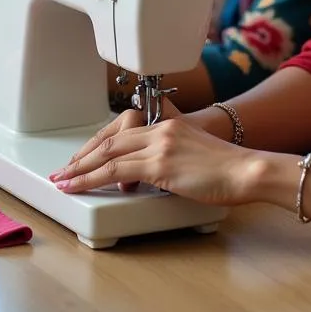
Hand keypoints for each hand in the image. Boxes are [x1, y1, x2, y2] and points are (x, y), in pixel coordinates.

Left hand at [49, 111, 263, 206]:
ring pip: (108, 155)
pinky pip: (116, 171)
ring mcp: (159, 146)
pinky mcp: (160, 165)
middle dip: (82, 156)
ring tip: (63, 180)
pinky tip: (80, 186)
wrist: (247, 170)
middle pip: (109, 139)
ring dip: (80, 169)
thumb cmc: (227, 169)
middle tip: (64, 169)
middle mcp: (160, 130)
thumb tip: (144, 177)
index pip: (122, 131)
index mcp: (168, 125)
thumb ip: (167, 159)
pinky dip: (92, 179)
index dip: (98, 144)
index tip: (84, 157)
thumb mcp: (192, 154)